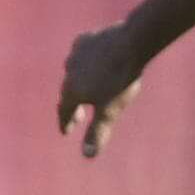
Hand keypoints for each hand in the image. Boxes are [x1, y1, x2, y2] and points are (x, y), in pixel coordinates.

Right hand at [57, 25, 148, 157]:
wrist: (130, 43)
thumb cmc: (120, 80)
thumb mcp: (110, 111)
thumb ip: (97, 132)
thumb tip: (87, 155)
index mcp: (71, 90)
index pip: (64, 110)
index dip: (66, 122)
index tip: (66, 131)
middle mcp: (68, 71)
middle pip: (68, 91)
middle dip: (73, 105)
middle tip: (81, 116)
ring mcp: (76, 53)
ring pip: (72, 71)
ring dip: (78, 82)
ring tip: (88, 87)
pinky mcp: (87, 39)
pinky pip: (81, 54)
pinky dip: (84, 62)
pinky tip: (92, 62)